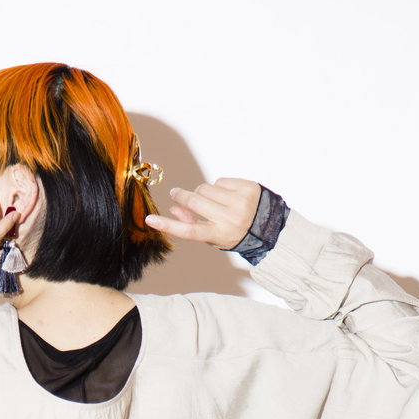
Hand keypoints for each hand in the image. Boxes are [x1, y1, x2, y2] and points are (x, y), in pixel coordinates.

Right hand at [146, 178, 261, 249]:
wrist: (267, 226)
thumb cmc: (235, 232)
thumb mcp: (214, 236)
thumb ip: (193, 224)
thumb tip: (174, 209)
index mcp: (219, 235)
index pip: (189, 231)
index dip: (167, 225)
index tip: (150, 220)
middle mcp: (230, 218)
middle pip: (194, 202)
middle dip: (182, 195)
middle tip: (176, 193)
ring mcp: (239, 202)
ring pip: (205, 188)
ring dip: (203, 192)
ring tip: (213, 200)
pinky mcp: (246, 188)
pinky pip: (220, 181)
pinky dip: (219, 187)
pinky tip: (227, 195)